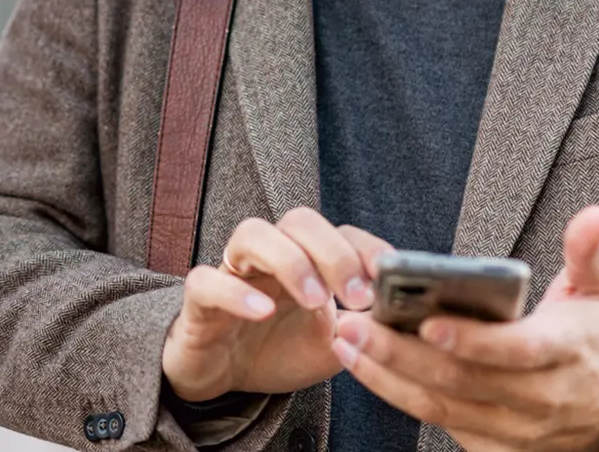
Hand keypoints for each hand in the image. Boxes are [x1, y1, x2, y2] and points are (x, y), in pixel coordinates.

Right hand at [161, 208, 390, 401]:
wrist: (224, 378)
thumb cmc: (278, 350)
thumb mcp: (332, 345)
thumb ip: (361, 328)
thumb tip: (398, 316)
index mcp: (305, 260)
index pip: (339, 232)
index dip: (366, 247)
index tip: (389, 277)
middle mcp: (270, 256)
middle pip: (298, 221)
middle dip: (333, 252)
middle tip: (356, 295)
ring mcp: (232, 273)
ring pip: (252, 234)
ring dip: (290, 261)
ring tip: (314, 300)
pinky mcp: (200, 301)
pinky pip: (208, 282)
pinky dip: (236, 293)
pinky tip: (263, 312)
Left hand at [331, 206, 598, 451]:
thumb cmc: (594, 343)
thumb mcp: (598, 295)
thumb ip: (586, 253)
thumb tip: (593, 215)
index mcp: (563, 353)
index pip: (514, 350)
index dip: (471, 340)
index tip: (426, 322)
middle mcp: (538, 398)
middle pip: (462, 380)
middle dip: (401, 353)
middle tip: (354, 322)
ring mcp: (514, 428)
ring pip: (441, 405)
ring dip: (387, 375)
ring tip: (345, 340)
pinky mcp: (493, 444)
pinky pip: (438, 421)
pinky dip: (399, 395)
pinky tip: (367, 366)